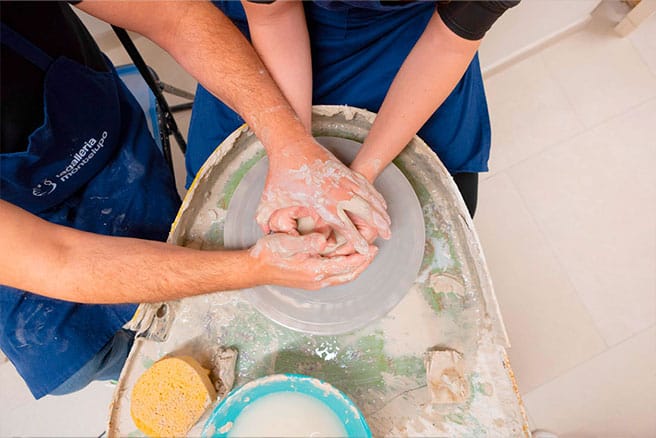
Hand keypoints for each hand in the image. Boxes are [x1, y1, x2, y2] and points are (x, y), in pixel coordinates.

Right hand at [250, 232, 377, 289]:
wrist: (255, 268)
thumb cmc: (269, 253)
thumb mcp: (287, 243)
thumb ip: (307, 242)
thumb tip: (324, 241)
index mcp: (315, 270)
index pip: (346, 265)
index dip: (361, 257)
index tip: (372, 248)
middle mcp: (317, 280)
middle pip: (347, 274)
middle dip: (362, 263)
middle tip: (373, 252)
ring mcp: (313, 282)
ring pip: (341, 276)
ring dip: (354, 267)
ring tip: (363, 255)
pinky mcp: (309, 280)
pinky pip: (333, 275)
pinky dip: (343, 268)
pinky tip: (344, 259)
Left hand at [257, 140, 390, 253]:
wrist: (291, 143)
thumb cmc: (281, 172)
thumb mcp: (270, 197)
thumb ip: (265, 216)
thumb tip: (264, 232)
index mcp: (321, 201)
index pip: (343, 225)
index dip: (355, 239)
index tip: (364, 250)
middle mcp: (336, 191)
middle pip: (364, 211)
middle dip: (377, 225)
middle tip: (388, 236)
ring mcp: (343, 179)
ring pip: (368, 198)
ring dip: (380, 211)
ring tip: (389, 223)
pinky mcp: (345, 171)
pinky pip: (365, 186)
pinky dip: (375, 196)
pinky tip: (381, 203)